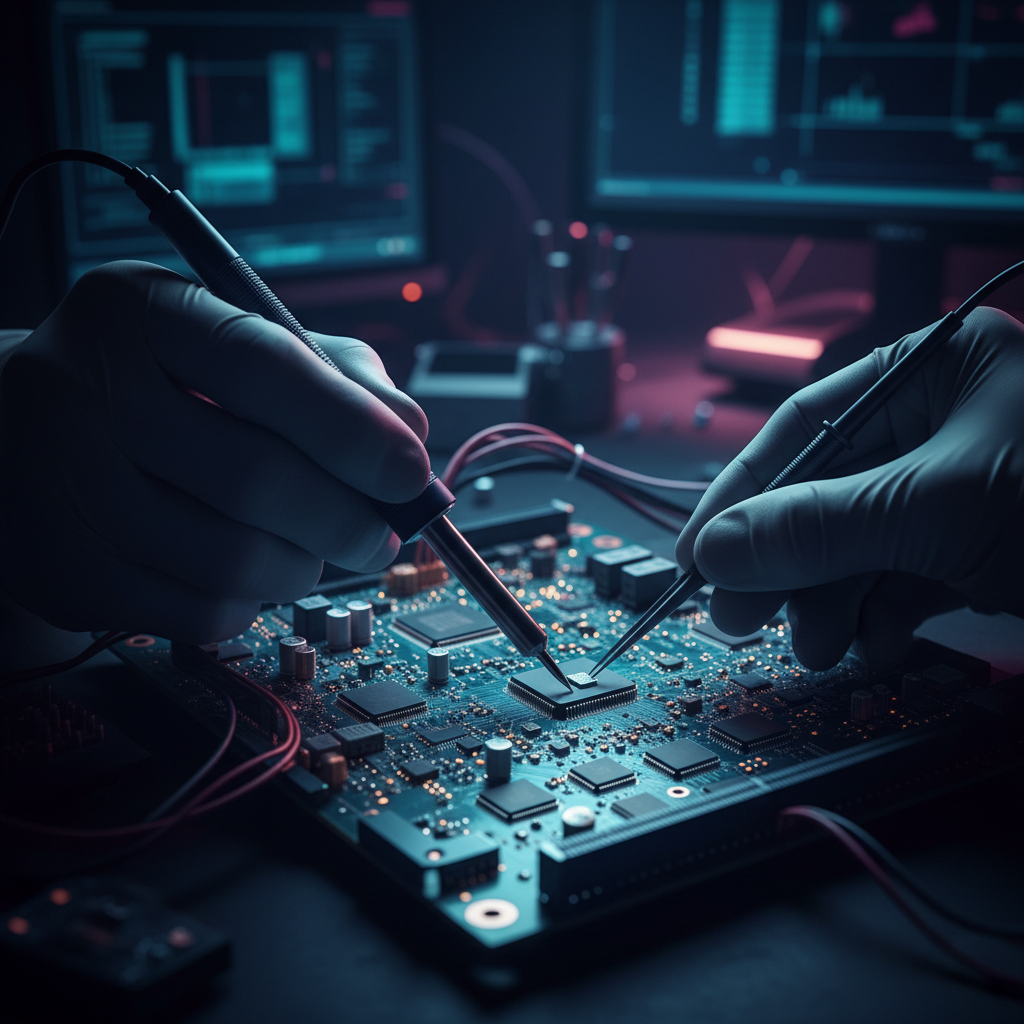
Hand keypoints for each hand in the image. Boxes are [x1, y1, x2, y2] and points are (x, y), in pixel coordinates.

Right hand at [0, 261, 429, 642]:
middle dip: (345, 517)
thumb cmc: (155, 382)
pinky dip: (252, 601)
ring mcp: (59, 486)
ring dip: (303, 565)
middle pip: (252, 476)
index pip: (264, 366)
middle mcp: (79, 390)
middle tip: (380, 531)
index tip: (413, 471)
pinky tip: (252, 571)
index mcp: (136, 312)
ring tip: (315, 548)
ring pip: (230, 558)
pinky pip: (196, 611)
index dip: (353, 428)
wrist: (17, 432)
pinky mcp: (60, 568)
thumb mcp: (234, 343)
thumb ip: (332, 372)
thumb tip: (410, 431)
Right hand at [675, 307, 1023, 669]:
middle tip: (735, 614)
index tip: (697, 553)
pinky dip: (877, 615)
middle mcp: (939, 423)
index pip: (803, 429)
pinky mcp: (979, 548)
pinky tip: (871, 643)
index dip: (741, 494)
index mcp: (931, 371)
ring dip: (825, 598)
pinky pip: (899, 577)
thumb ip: (814, 527)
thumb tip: (717, 549)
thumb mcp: (935, 507)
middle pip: (822, 493)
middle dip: (781, 559)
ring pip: (855, 543)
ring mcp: (958, 490)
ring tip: (818, 643)